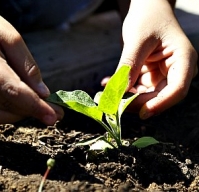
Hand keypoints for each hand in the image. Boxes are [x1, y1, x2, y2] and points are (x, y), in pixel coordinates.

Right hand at [0, 4, 62, 130]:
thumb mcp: (13, 38)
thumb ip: (28, 68)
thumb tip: (43, 95)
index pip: (14, 91)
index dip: (37, 106)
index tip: (55, 116)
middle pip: (7, 106)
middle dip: (32, 110)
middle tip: (51, 109)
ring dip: (17, 114)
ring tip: (27, 101)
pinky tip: (5, 108)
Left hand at [108, 0, 197, 118]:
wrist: (146, 9)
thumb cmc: (147, 18)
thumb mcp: (137, 39)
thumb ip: (130, 65)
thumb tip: (120, 91)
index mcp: (184, 59)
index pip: (177, 89)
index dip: (160, 104)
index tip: (142, 113)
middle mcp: (176, 70)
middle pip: (159, 96)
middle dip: (135, 102)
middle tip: (111, 104)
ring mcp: (163, 74)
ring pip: (145, 95)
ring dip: (125, 97)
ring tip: (104, 95)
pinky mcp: (151, 75)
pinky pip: (136, 88)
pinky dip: (122, 88)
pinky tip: (107, 83)